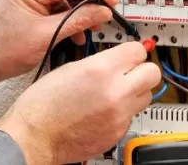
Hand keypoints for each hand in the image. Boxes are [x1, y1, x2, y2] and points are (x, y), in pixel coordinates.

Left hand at [0, 0, 117, 96]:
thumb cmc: (3, 52)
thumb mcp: (47, 37)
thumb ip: (77, 21)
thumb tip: (101, 12)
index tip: (111, 2)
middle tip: (105, 12)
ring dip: (78, 9)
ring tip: (90, 26)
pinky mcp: (27, 1)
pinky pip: (53, 2)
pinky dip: (67, 14)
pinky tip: (74, 30)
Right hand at [0, 42, 160, 164]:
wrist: (35, 136)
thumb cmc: (42, 105)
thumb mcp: (69, 68)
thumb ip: (99, 62)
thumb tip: (117, 60)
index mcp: (101, 70)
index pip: (138, 50)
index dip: (133, 51)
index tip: (130, 54)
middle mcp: (116, 92)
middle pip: (153, 73)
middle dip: (142, 70)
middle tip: (131, 72)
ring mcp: (119, 115)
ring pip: (147, 96)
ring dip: (135, 91)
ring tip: (116, 93)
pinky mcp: (118, 133)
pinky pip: (132, 115)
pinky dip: (122, 111)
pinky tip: (105, 110)